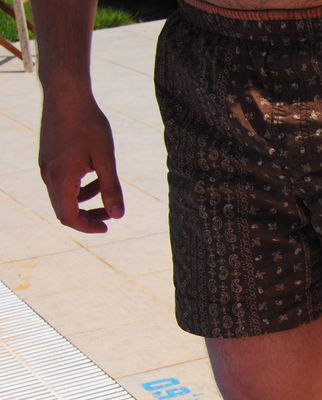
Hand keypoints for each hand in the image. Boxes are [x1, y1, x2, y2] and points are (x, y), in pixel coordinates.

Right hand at [39, 94, 123, 232]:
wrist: (66, 93)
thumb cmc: (88, 124)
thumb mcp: (105, 158)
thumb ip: (111, 188)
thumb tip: (119, 216)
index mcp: (61, 178)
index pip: (69, 217)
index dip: (88, 227)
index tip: (108, 227)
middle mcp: (48, 174)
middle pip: (64, 210)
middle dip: (88, 216)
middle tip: (111, 216)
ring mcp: (45, 165)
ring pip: (63, 196)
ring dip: (85, 201)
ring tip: (108, 195)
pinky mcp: (48, 157)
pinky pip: (61, 182)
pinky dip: (79, 186)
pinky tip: (96, 176)